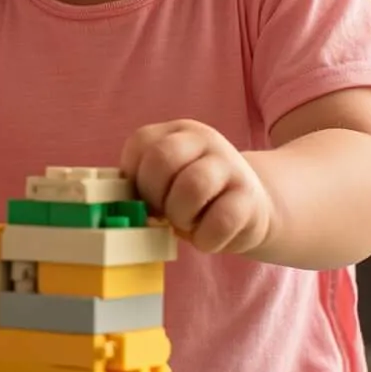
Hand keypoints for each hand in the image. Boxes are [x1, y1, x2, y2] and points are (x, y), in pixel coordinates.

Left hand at [121, 119, 273, 255]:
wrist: (251, 208)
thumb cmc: (194, 199)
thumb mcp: (165, 183)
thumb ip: (140, 185)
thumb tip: (119, 207)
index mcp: (176, 132)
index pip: (140, 143)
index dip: (134, 179)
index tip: (144, 198)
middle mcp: (205, 140)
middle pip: (162, 160)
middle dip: (155, 197)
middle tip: (164, 213)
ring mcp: (230, 166)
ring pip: (192, 187)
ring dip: (181, 217)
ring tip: (188, 223)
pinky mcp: (250, 198)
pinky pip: (220, 221)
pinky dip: (206, 239)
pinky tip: (208, 236)